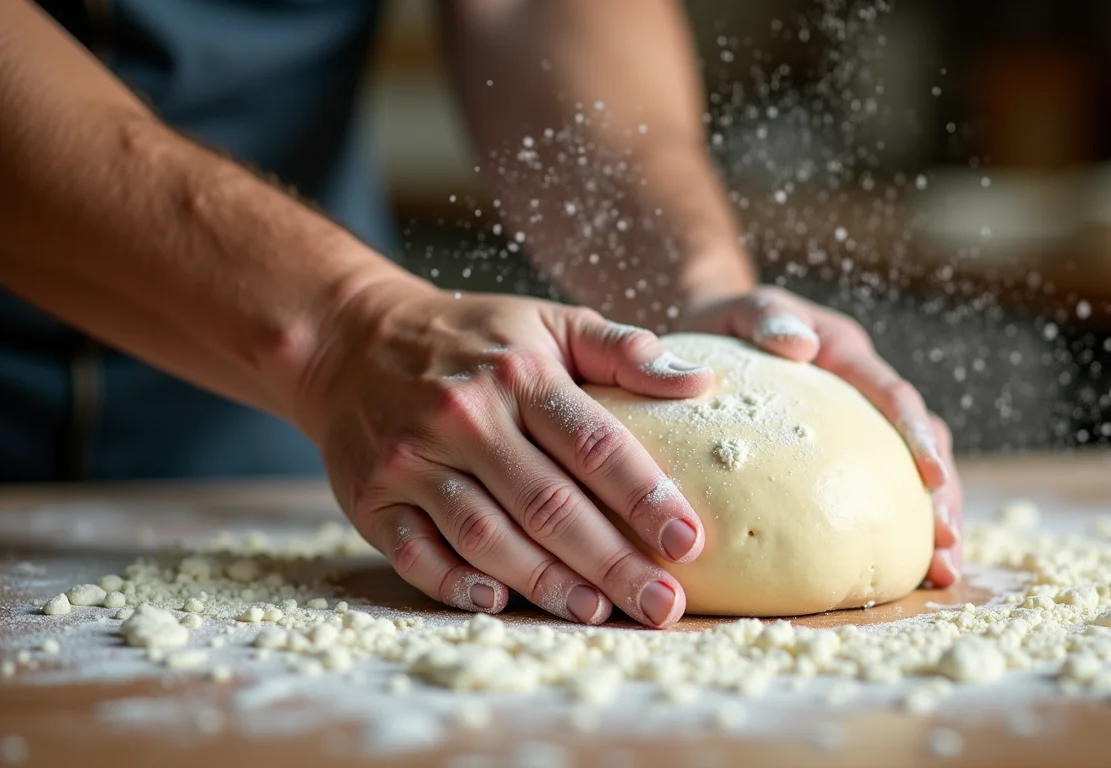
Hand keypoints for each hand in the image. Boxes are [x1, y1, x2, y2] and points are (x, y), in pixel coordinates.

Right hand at [293, 272, 715, 626]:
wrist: (352, 340)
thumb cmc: (475, 339)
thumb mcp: (550, 322)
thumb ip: (624, 349)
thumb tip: (700, 381)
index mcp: (519, 374)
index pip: (593, 444)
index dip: (644, 497)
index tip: (689, 542)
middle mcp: (464, 418)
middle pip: (548, 504)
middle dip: (612, 561)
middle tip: (662, 603)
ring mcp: (412, 461)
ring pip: (487, 536)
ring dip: (547, 582)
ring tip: (600, 612)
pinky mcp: (372, 499)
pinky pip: (417, 554)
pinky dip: (457, 584)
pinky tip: (501, 602)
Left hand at [677, 287, 963, 586]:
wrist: (715, 333)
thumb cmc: (728, 323)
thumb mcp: (742, 309)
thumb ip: (767, 315)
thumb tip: (799, 343)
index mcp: (847, 354)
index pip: (894, 395)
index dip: (918, 436)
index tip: (932, 477)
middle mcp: (864, 393)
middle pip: (922, 442)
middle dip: (942, 493)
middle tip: (946, 543)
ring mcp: (858, 427)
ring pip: (908, 475)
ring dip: (930, 520)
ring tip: (940, 572)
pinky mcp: (844, 456)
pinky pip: (876, 492)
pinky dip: (894, 530)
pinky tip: (901, 574)